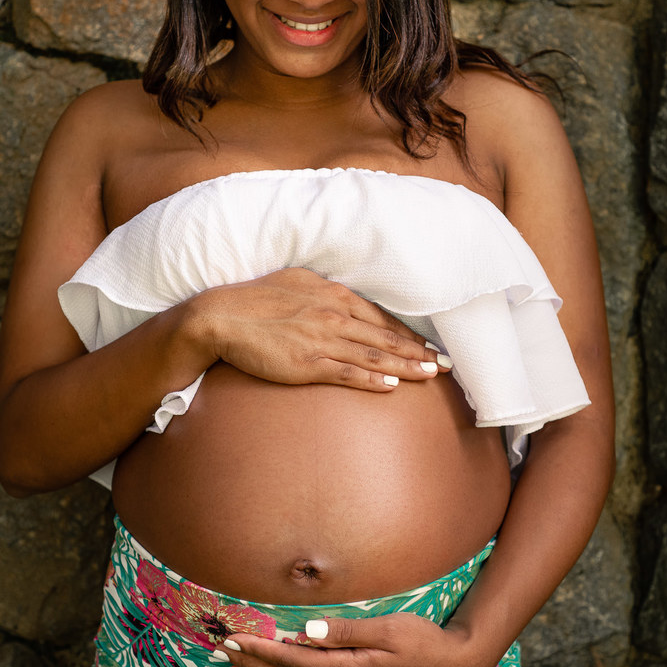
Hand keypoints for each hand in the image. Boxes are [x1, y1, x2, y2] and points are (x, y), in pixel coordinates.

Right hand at [194, 268, 450, 390]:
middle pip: (385, 336)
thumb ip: (322, 290)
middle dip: (418, 351)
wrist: (221, 317)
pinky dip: (373, 378)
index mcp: (332, 294)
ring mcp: (322, 339)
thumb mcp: (295, 281)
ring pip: (374, 354)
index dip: (408, 333)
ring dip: (406, 365)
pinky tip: (393, 385)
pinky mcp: (308, 363)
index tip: (429, 345)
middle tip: (445, 364)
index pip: (380, 317)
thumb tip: (340, 296)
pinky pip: (348, 372)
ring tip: (431, 374)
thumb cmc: (254, 299)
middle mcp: (333, 314)